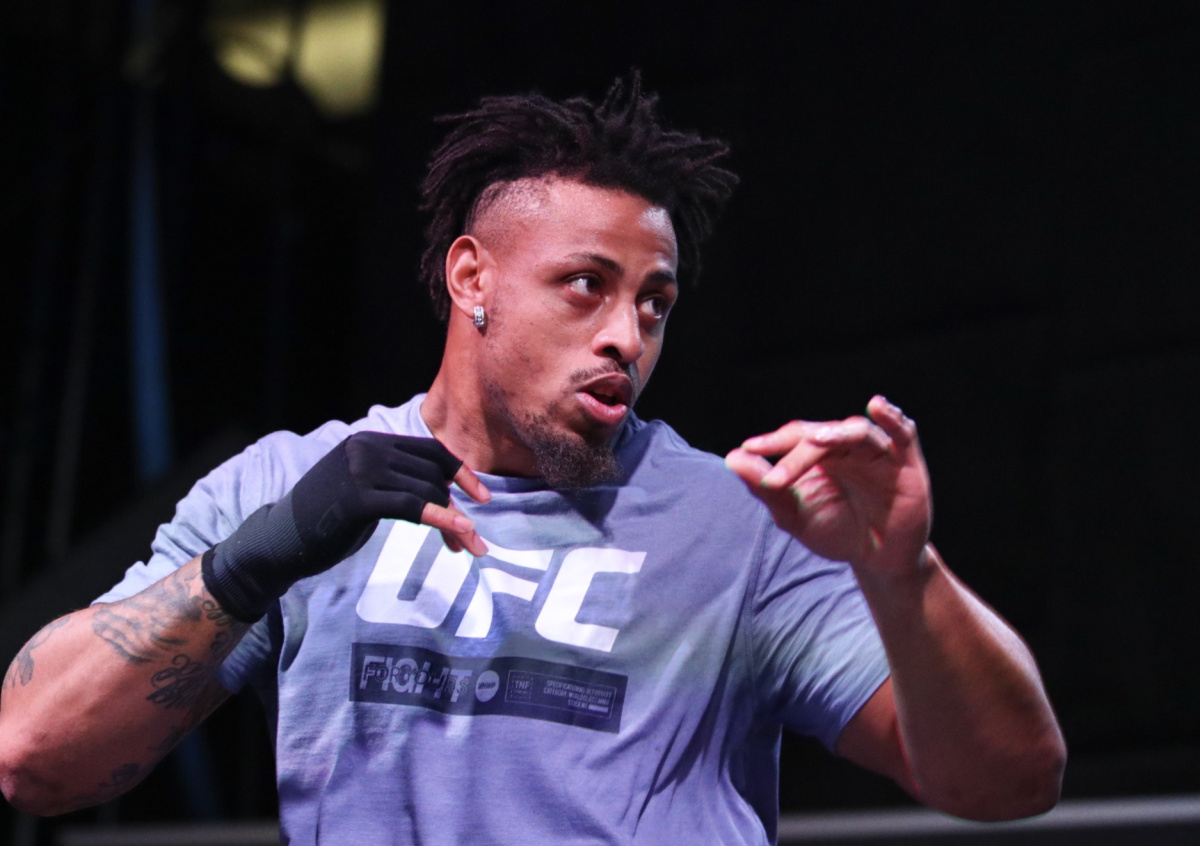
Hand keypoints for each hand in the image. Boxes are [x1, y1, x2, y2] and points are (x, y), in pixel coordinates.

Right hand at [203, 433, 490, 620]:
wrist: (279, 542)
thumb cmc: (326, 520)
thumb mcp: (363, 486)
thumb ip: (396, 478)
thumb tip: (447, 488)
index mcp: (370, 440)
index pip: (430, 450)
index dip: (460, 472)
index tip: (481, 497)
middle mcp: (366, 448)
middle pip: (433, 472)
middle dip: (458, 506)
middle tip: (470, 540)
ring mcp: (361, 470)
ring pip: (428, 491)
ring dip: (454, 522)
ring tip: (467, 548)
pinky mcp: (359, 499)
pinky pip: (414, 506)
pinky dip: (443, 519)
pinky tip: (462, 532)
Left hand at [724, 396, 930, 577]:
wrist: (876, 560)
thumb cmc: (836, 532)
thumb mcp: (795, 516)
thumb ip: (766, 489)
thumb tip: (732, 458)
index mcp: (819, 454)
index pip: (795, 437)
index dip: (772, 442)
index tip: (747, 450)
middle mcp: (847, 447)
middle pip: (821, 435)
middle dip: (797, 453)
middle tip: (776, 478)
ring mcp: (877, 453)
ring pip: (857, 431)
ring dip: (837, 433)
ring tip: (816, 440)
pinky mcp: (907, 464)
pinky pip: (903, 434)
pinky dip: (893, 418)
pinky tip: (878, 406)